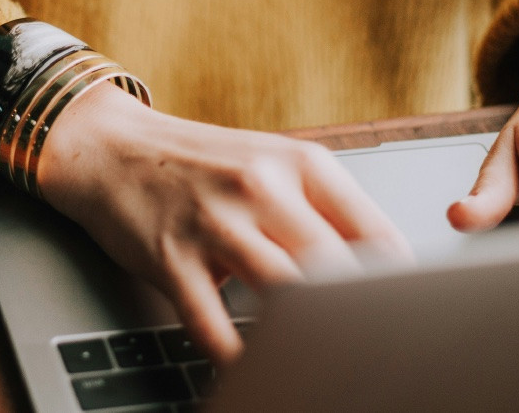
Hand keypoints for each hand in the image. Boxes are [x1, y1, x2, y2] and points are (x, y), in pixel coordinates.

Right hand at [38, 86, 411, 364]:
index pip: (375, 234)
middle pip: (334, 268)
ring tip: (319, 365)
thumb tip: (384, 270)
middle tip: (371, 352)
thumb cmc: (200, 165)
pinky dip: (234, 355)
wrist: (111, 149)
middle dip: (357, 317)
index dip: (399, 286)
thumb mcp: (271, 166)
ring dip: (303, 337)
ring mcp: (214, 223)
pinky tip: (250, 368)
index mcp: (301, 164)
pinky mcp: (170, 257)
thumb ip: (323, 210)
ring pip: (282, 293)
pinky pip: (211, 322)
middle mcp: (261, 188)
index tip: (407, 318)